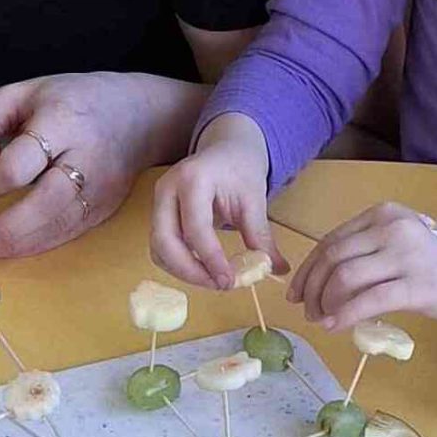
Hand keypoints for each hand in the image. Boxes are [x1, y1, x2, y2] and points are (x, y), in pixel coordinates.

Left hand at [0, 73, 166, 263]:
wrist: (139, 115)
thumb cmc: (71, 101)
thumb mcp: (23, 92)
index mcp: (61, 122)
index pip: (21, 162)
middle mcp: (86, 158)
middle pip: (46, 203)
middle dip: (7, 230)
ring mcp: (101, 188)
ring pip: (59, 225)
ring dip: (21, 246)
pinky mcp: (108, 208)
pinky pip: (71, 234)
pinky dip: (41, 245)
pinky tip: (16, 249)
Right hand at [149, 112, 276, 290]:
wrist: (226, 151)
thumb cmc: (240, 171)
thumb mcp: (254, 201)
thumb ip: (261, 236)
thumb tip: (279, 270)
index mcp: (193, 179)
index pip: (196, 228)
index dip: (211, 260)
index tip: (230, 282)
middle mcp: (167, 189)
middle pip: (164, 241)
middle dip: (190, 271)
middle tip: (220, 285)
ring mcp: (158, 202)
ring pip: (158, 248)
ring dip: (183, 272)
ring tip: (214, 280)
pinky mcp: (157, 214)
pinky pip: (159, 248)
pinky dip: (177, 265)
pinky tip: (202, 269)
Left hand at [286, 207, 436, 330]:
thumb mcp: (406, 240)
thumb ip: (373, 250)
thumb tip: (330, 279)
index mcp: (383, 215)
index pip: (331, 241)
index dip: (308, 269)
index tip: (297, 291)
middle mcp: (391, 228)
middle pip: (332, 258)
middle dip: (312, 289)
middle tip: (307, 311)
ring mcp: (405, 256)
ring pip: (345, 278)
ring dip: (325, 303)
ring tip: (322, 321)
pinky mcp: (419, 286)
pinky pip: (368, 301)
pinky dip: (344, 315)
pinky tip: (336, 327)